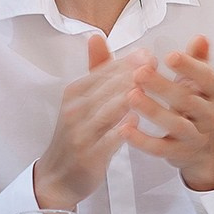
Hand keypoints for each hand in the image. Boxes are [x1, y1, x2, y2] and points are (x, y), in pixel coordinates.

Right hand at [33, 35, 151, 209]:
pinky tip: (138, 122)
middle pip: (107, 87)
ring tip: (152, 88)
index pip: (102, 71)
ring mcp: (80, 133)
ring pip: (107, 110)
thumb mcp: (81, 101)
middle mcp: (75, 110)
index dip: (127, 62)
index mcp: (75, 93)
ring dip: (129, 97)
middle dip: (132, 75)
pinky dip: (122, 130)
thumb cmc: (76, 136)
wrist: (57, 177)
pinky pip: (107, 140)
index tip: (149, 55)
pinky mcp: (88, 155)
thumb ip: (94, 70)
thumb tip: (97, 36)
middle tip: (156, 66)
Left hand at [124, 35, 213, 192]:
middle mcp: (211, 115)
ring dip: (152, 110)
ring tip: (131, 96)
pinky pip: (161, 148)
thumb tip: (200, 38)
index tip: (169, 56)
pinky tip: (125, 128)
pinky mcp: (180, 154)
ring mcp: (196, 136)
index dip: (190, 66)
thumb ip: (197, 60)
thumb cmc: (199, 108)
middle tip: (140, 72)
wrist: (209, 150)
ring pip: (175, 124)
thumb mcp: (202, 83)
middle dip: (162, 86)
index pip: (207, 77)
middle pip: (187, 99)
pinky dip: (142, 140)